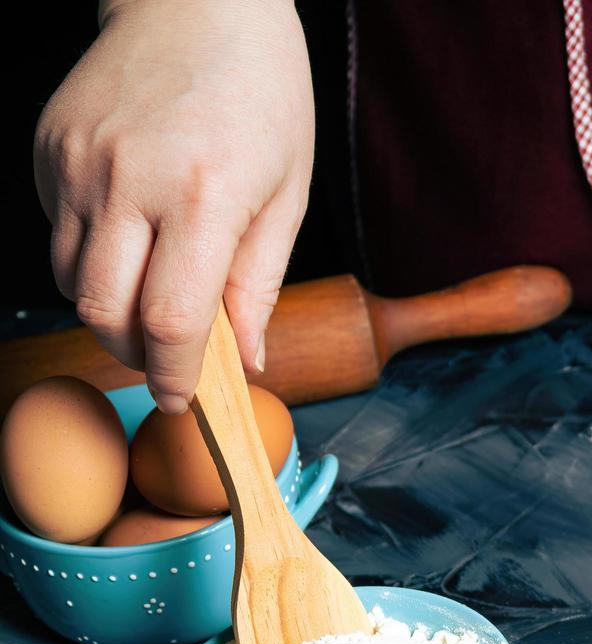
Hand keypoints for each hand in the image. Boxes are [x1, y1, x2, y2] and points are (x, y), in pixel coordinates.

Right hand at [33, 0, 313, 412]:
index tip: (186, 400)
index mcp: (204, 194)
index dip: (177, 375)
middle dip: (136, 353)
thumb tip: (247, 361)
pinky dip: (93, 257)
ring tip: (157, 294)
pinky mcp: (48, 150)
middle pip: (105, 311)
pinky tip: (134, 234)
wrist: (198, 3)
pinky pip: (59, 234)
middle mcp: (129, 179)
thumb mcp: (288, 192)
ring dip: (112, 309)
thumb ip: (260, 282)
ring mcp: (77, 163)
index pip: (173, 318)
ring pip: (73, 280)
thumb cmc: (262, 94)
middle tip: (171, 359)